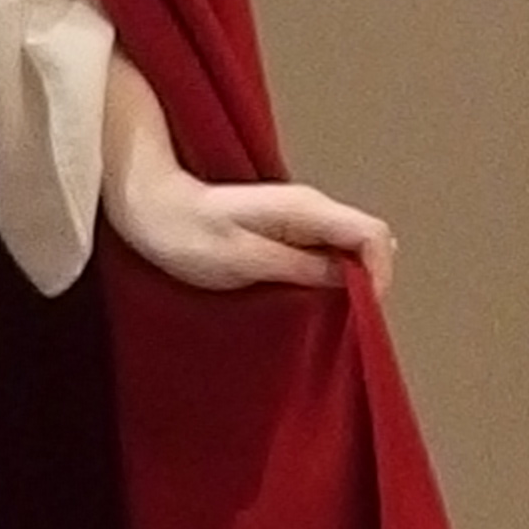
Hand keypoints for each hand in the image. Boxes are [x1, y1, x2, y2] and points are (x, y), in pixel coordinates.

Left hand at [109, 163, 395, 297]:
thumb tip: (349, 279)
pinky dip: (328, 278)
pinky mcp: (284, 231)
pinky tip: (308, 300)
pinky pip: (324, 253)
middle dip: (369, 282)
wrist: (148, 207)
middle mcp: (309, 207)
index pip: (372, 234)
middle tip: (347, 321)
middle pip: (366, 242)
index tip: (363, 313)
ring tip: (327, 316)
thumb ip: (300, 268)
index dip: (381, 275)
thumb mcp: (244, 260)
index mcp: (304, 208)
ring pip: (348, 250)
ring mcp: (298, 218)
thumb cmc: (184, 234)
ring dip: (349, 282)